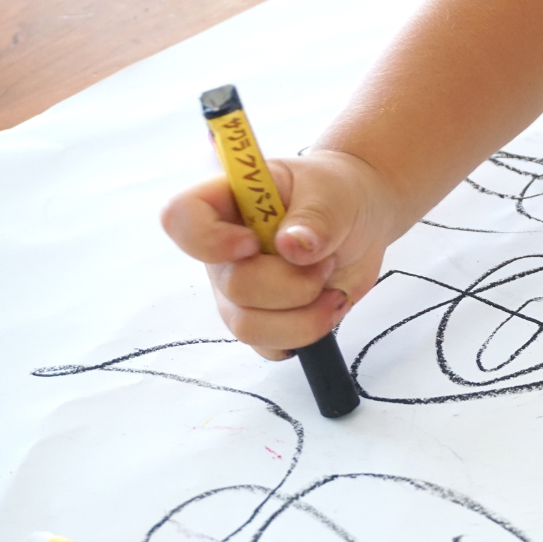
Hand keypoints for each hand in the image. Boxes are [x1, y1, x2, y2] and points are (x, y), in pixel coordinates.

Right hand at [160, 150, 397, 358]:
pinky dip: (308, 332)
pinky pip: (269, 346)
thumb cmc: (336, 195)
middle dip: (293, 282)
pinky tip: (329, 302)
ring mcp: (238, 289)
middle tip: (325, 260)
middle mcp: (223, 251)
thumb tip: (293, 246)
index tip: (254, 242)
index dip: (210, 239)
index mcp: (227, 203)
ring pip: (248, 326)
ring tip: (331, 284)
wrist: (362, 221)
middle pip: (233, 285)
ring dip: (304, 314)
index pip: (180, 217)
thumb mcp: (334, 194)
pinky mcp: (263, 319)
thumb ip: (315, 219)